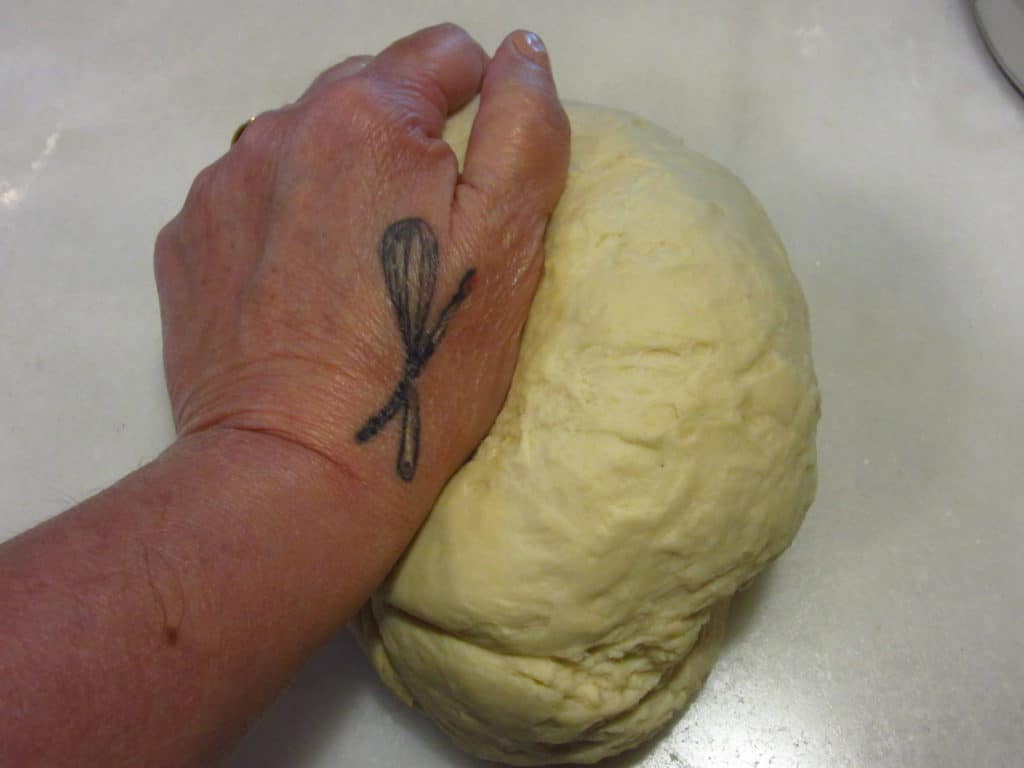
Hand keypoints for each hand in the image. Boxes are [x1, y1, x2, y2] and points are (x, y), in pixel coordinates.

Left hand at [155, 24, 568, 503]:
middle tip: (422, 237)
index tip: (476, 181)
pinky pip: (250, 198)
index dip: (478, 104)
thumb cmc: (420, 361)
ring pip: (302, 145)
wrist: (297, 471)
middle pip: (365, 93)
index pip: (442, 54)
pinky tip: (299, 291)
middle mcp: (278, 128)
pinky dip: (282, 222)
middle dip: (404, 141)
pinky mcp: (185, 241)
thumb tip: (522, 50)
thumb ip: (524, 126)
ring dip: (337, 178)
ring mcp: (219, 185)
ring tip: (356, 269)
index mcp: (366, 115)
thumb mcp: (508, 245)